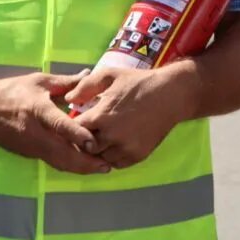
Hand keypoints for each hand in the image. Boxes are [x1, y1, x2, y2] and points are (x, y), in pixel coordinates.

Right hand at [0, 72, 109, 174]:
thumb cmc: (12, 91)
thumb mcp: (40, 82)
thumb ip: (67, 82)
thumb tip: (90, 74)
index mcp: (38, 111)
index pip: (60, 126)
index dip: (77, 135)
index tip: (94, 142)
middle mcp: (35, 133)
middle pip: (62, 153)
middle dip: (85, 162)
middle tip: (108, 165)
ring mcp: (31, 147)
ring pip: (58, 162)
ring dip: (80, 168)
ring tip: (102, 168)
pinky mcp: (30, 154)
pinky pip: (52, 161)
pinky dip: (69, 165)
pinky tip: (84, 164)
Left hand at [65, 66, 191, 169]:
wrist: (171, 95)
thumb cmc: (139, 82)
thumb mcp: (110, 75)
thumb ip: (86, 86)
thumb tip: (68, 100)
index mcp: (101, 116)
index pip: (74, 130)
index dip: (75, 126)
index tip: (81, 121)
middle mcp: (111, 136)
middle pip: (85, 147)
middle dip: (85, 140)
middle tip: (92, 130)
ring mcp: (125, 148)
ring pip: (100, 157)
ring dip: (100, 149)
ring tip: (106, 136)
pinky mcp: (137, 156)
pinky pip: (116, 163)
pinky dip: (113, 156)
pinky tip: (117, 143)